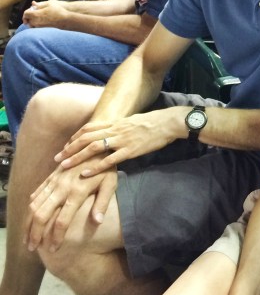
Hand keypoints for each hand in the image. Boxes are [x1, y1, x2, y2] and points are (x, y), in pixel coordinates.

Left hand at [22, 0, 69, 28]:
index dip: (26, 11)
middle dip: (28, 16)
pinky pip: (36, 26)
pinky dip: (36, 23)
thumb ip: (39, 5)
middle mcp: (36, 21)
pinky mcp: (43, 28)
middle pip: (27, 20)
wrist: (65, 20)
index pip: (26, 13)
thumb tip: (33, 4)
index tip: (30, 10)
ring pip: (31, 24)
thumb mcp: (49, 4)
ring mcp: (39, 26)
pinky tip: (42, 19)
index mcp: (36, 14)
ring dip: (32, 20)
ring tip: (37, 16)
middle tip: (33, 12)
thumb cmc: (58, 11)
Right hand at [26, 161, 116, 251]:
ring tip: (28, 239)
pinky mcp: (50, 177)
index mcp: (77, 192)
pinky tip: (30, 220)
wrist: (96, 145)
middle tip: (34, 248)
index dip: (56, 237)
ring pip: (34, 206)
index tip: (54, 249)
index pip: (62, 221)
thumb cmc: (106, 167)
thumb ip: (102, 203)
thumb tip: (97, 222)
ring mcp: (54, 182)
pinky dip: (30, 209)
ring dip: (29, 224)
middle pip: (42, 215)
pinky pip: (36, 194)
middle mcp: (61, 188)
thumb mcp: (111, 183)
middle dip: (35, 234)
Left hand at [55, 107, 185, 176]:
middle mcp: (115, 130)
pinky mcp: (130, 150)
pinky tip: (85, 174)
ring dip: (76, 157)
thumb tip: (112, 132)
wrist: (168, 122)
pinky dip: (95, 167)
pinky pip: (109, 159)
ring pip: (93, 148)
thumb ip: (121, 127)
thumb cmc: (154, 122)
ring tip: (64, 166)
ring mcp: (122, 140)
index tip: (66, 145)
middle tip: (57, 158)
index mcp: (116, 123)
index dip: (75, 137)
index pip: (89, 128)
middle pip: (86, 138)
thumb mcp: (133, 121)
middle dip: (69, 148)